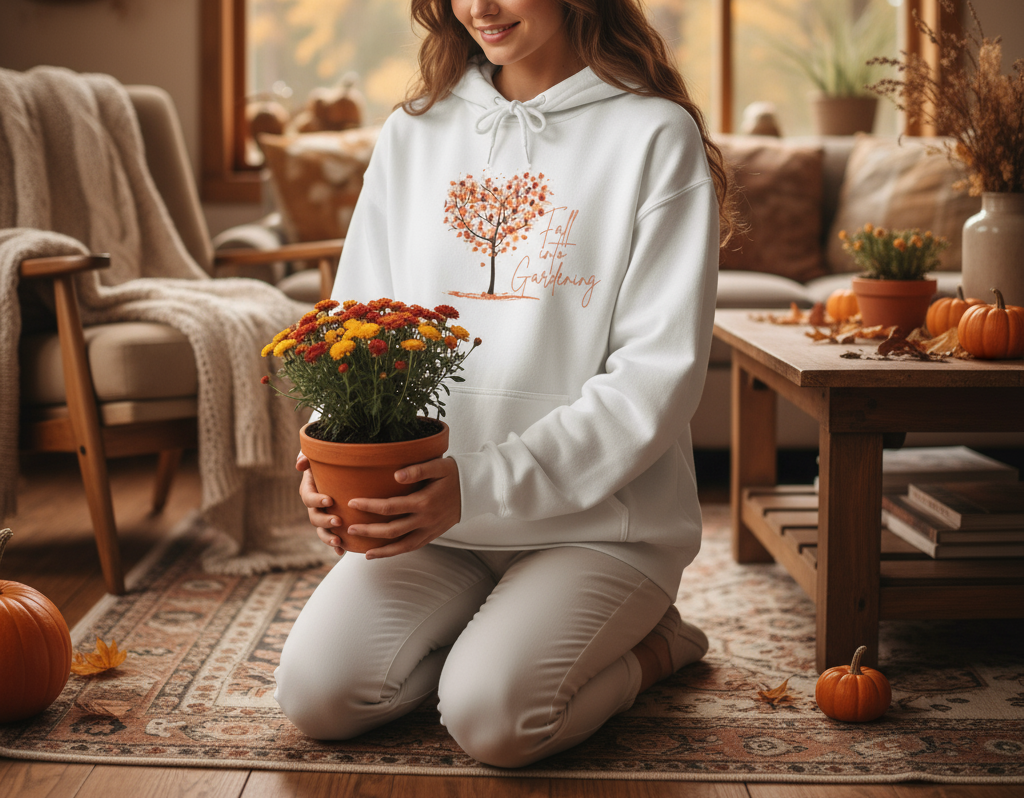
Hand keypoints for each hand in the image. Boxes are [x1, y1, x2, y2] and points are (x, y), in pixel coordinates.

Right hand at [296, 451, 344, 555]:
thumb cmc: (332, 460)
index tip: (330, 500)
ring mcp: (323, 516)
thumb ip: (308, 455)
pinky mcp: (334, 524)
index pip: (308, 497)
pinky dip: (335, 547)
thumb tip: (300, 465)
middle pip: (314, 517)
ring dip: (328, 537)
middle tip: (338, 520)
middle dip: (325, 521)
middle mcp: (315, 505)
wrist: (348, 469)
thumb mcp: (320, 455)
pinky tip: (342, 552)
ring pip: (321, 531)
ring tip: (339, 541)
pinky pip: (332, 537)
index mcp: (310, 489)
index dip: (316, 500)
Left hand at [347, 457, 461, 558]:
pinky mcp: (433, 535)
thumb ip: (417, 470)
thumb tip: (396, 474)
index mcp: (424, 501)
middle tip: (350, 528)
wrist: (475, 490)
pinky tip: (383, 553)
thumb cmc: (454, 474)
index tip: (353, 503)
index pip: (390, 506)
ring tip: (364, 552)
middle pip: (392, 530)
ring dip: (382, 550)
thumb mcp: (438, 466)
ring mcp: (429, 530)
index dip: (369, 506)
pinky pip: (412, 547)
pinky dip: (396, 552)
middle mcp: (425, 519)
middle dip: (369, 531)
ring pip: (402, 545)